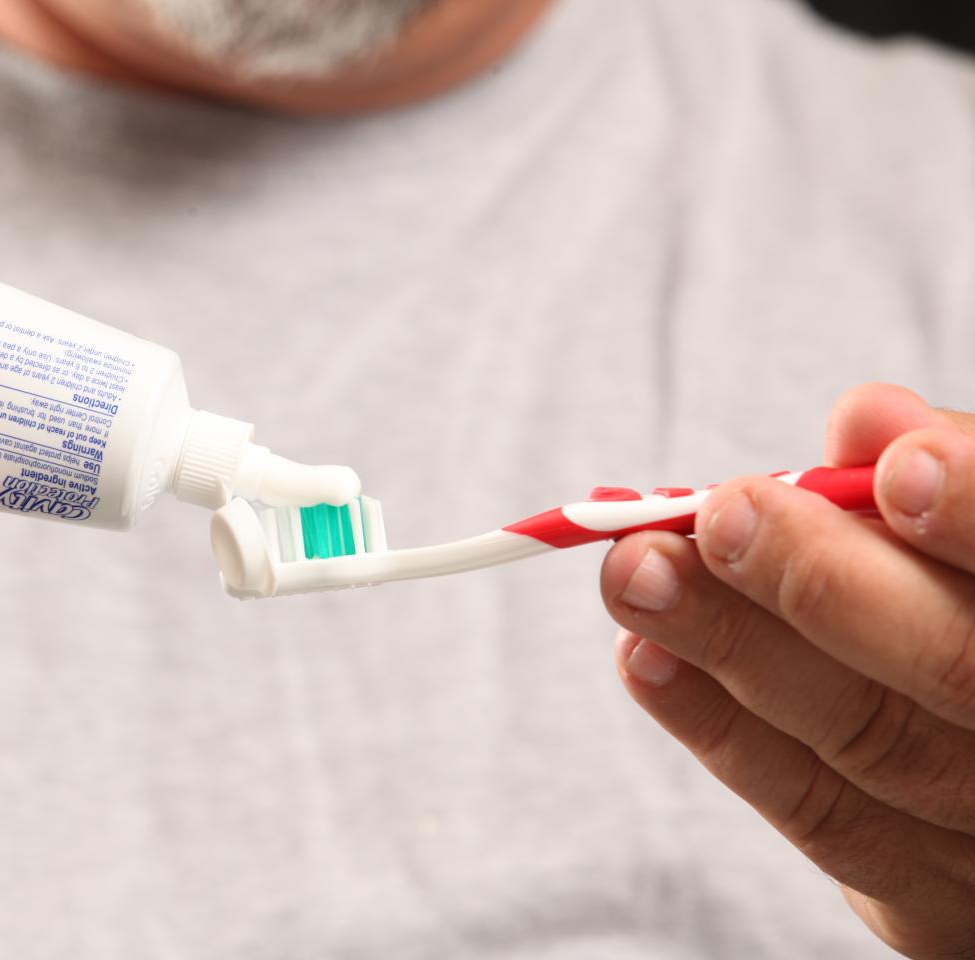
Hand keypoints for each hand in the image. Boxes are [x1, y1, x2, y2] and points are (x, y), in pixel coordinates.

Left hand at [600, 383, 974, 956]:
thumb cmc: (969, 603)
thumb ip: (945, 476)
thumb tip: (866, 419)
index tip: (892, 468)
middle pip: (958, 669)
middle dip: (825, 585)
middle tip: (722, 515)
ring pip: (867, 741)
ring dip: (734, 645)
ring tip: (638, 571)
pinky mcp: (927, 895)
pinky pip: (819, 814)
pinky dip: (719, 729)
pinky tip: (644, 657)